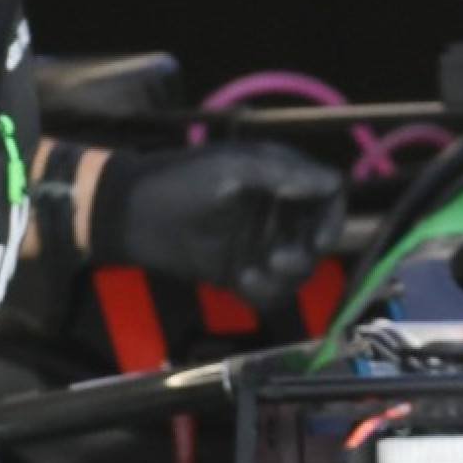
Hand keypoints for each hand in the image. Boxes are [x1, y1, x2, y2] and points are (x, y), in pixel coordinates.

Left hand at [91, 140, 345, 304]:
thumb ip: (283, 175)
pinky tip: (240, 284)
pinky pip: (272, 293)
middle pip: (318, 239)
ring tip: (251, 276)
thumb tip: (333, 183)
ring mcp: (260, 244)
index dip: (332, 218)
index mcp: (281, 177)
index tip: (317, 240)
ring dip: (284, 277)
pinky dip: (265, 293)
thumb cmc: (180, 182)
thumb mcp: (232, 170)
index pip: (329, 195)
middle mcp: (278, 211)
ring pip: (298, 271)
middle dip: (304, 254)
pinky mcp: (242, 272)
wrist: (130, 215)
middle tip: (277, 260)